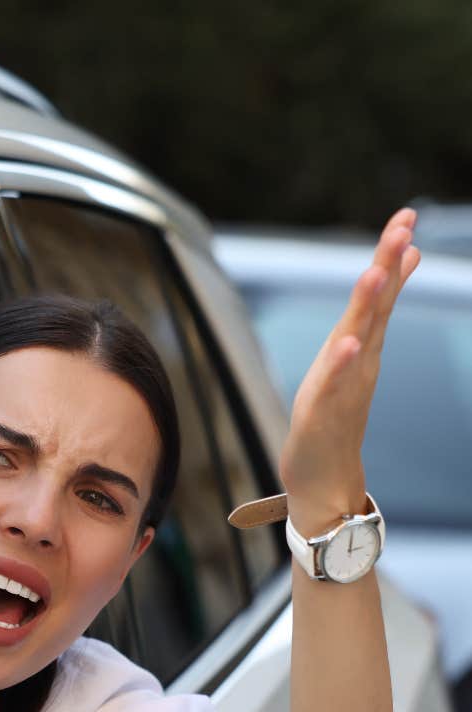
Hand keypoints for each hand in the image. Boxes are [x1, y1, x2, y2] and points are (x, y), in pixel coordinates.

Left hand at [279, 207, 419, 535]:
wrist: (324, 477)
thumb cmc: (333, 416)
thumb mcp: (349, 361)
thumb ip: (371, 321)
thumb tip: (396, 277)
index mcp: (363, 347)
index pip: (381, 294)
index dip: (391, 254)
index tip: (407, 215)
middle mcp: (360, 363)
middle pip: (375, 308)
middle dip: (387, 266)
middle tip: (403, 226)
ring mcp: (345, 387)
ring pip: (358, 339)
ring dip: (368, 306)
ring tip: (378, 272)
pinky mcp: (323, 412)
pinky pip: (334, 384)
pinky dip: (341, 364)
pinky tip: (349, 343)